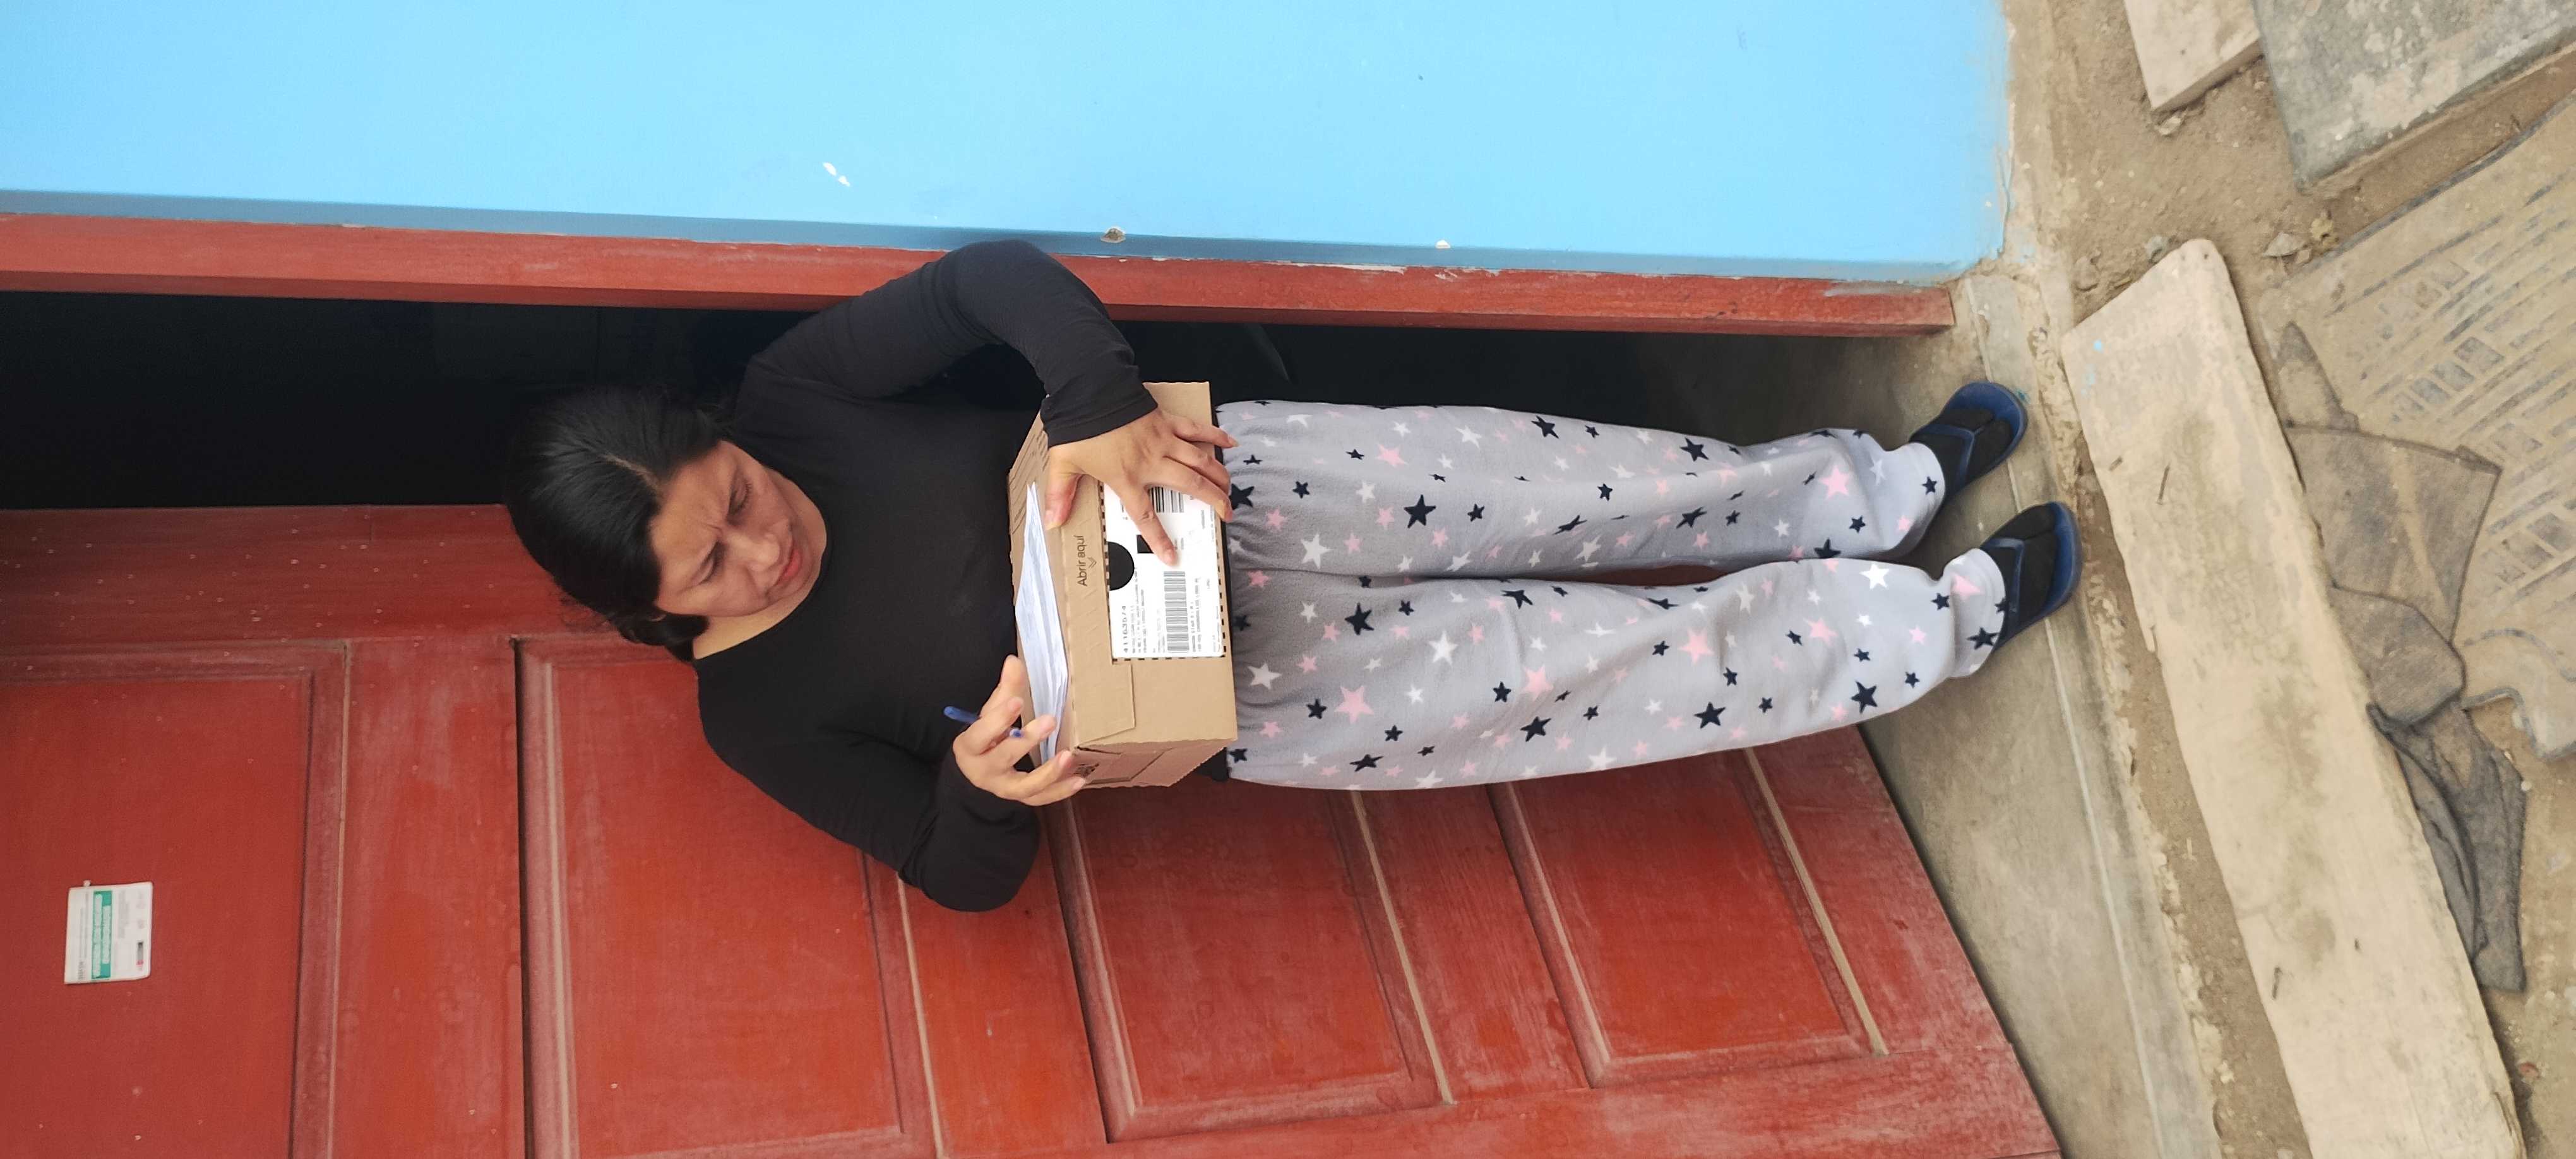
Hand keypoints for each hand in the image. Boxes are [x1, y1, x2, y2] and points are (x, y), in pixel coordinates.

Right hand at [951, 656, 1083, 806]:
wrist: (978, 772)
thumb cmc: (986, 738)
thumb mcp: (989, 714)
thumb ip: (1005, 690)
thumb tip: (1014, 660)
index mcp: (970, 747)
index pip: (980, 734)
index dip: (997, 719)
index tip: (1017, 702)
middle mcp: (984, 771)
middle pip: (1003, 758)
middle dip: (1026, 740)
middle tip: (1049, 720)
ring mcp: (1004, 788)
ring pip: (1025, 786)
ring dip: (1048, 772)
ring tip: (1068, 755)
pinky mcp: (1021, 798)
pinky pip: (1041, 799)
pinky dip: (1060, 792)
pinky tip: (1079, 780)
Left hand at [1046, 408, 1238, 565]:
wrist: (1090, 389)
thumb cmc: (1078, 426)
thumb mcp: (1063, 464)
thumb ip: (1060, 495)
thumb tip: (1052, 522)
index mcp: (1127, 477)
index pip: (1146, 515)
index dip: (1160, 539)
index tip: (1172, 557)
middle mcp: (1151, 461)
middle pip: (1190, 485)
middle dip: (1213, 501)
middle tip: (1226, 514)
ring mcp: (1163, 440)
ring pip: (1199, 461)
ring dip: (1218, 475)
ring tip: (1230, 489)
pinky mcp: (1167, 421)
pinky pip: (1196, 429)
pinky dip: (1215, 435)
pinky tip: (1230, 442)